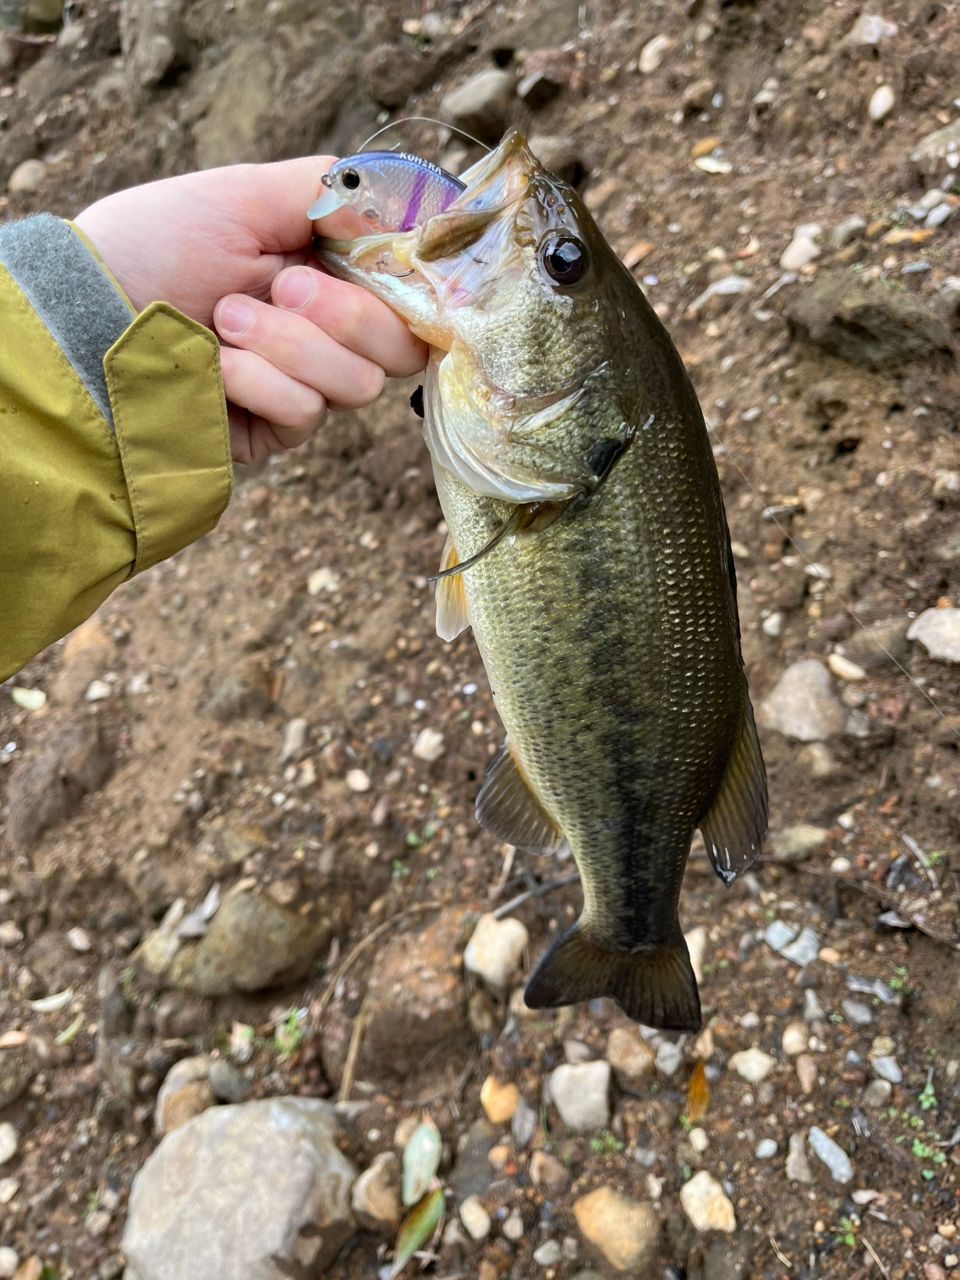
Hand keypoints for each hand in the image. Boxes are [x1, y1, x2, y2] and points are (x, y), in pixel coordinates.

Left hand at [74, 159, 426, 462]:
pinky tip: (214, 366)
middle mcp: (327, 329)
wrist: (90, 317)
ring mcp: (305, 384)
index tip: (391, 266)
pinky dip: (259, 383)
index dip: (414, 287)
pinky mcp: (275, 430)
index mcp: (329, 269)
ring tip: (225, 320)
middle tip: (284, 287)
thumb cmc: (156, 246)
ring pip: (358, 384)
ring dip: (290, 346)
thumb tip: (399, 209)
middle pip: (402, 346)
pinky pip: (306, 413)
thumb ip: (325, 191)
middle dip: (348, 314)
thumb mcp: (240, 196)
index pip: (411, 293)